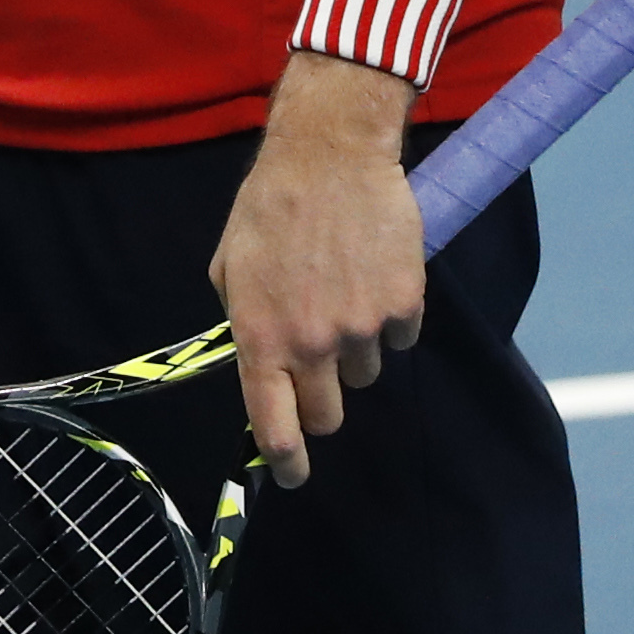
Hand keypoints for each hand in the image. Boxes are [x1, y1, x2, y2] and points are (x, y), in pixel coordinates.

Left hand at [207, 53, 425, 488]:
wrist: (330, 157)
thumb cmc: (269, 208)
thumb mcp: (230, 266)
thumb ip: (243, 321)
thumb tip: (256, 363)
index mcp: (261, 336)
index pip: (273, 424)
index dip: (285, 461)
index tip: (292, 476)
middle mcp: (312, 343)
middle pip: (328, 414)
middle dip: (321, 401)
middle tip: (317, 366)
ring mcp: (362, 328)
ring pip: (364, 374)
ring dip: (352, 350)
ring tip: (338, 292)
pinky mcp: (404, 307)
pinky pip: (397, 337)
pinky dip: (387, 318)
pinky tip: (369, 275)